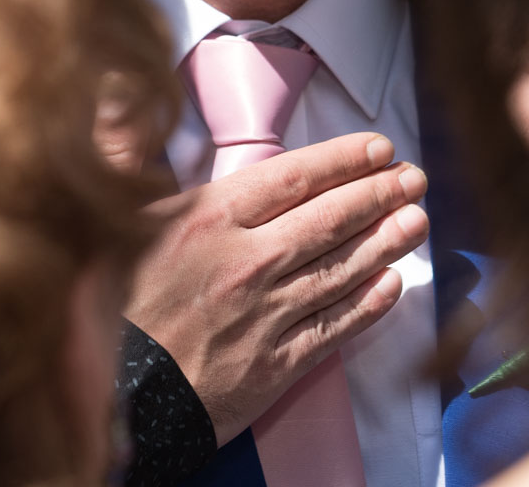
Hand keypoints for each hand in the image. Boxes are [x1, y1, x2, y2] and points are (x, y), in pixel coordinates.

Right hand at [126, 131, 429, 444]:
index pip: (295, 176)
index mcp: (210, 218)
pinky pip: (336, 327)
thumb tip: (183, 136)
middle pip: (329, 218)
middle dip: (379, 194)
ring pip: (342, 269)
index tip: (379, 148)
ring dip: (386, 242)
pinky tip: (392, 285)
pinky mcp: (276, 363)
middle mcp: (246, 261)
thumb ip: (168, 181)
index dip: (344, 159)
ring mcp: (266, 314)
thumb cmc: (113, 306)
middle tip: (412, 179)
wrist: (111, 393)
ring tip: (416, 221)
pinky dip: (369, 304)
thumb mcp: (129, 226)